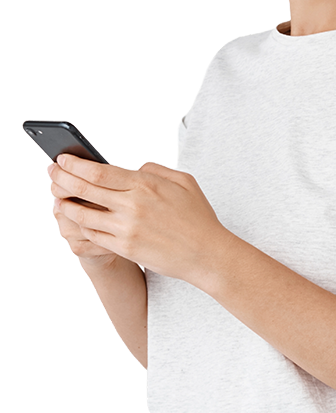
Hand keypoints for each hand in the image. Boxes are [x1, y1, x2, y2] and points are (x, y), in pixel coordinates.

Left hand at [48, 155, 231, 288]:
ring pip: (83, 214)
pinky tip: (78, 219)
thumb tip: (134, 169)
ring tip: (59, 197)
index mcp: (145, 185)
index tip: (63, 159)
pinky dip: (82, 225)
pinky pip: (93, 234)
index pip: (99, 171)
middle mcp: (132, 205)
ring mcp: (126, 228)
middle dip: (62, 178)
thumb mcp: (184, 181)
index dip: (75, 164)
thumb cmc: (197, 218)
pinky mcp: (125, 248)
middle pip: (85, 189)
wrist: (206, 253)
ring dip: (66, 204)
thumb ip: (155, 169)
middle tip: (52, 173)